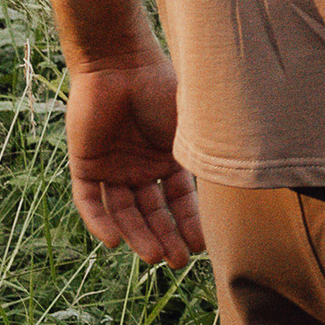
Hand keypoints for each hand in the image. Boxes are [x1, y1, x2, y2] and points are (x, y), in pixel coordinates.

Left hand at [66, 56, 203, 268]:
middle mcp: (140, 167)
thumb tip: (239, 181)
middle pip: (152, 213)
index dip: (189, 224)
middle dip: (164, 237)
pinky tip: (113, 242)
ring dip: (136, 235)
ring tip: (152, 257)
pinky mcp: (86, 164)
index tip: (200, 246)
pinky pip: (90, 201)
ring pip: (123, 212)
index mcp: (168, 158)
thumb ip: (205, 154)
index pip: (179, 201)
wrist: (120, 63)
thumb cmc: (161, 87)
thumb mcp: (191, 126)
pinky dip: (99, 221)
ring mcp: (112, 167)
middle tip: (176, 262)